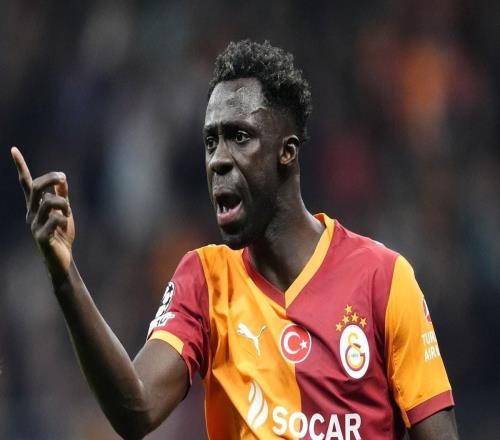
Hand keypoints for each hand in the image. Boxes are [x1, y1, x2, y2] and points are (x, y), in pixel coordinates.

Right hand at [11, 146, 74, 279]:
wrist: (63, 259)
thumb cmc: (62, 235)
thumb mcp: (64, 212)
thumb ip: (62, 196)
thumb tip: (61, 179)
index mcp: (35, 206)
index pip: (25, 183)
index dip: (20, 167)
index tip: (13, 149)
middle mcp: (30, 213)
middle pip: (36, 187)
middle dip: (50, 179)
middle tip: (63, 178)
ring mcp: (33, 225)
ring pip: (48, 202)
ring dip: (63, 204)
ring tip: (68, 214)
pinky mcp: (40, 236)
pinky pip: (54, 219)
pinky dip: (64, 219)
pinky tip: (65, 226)